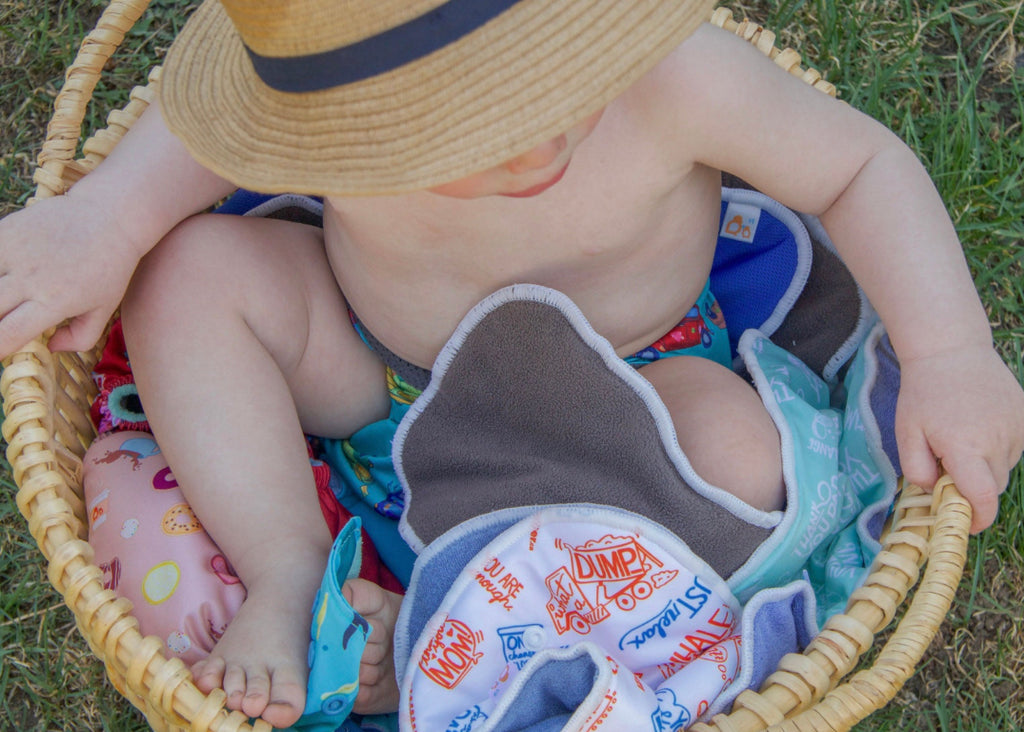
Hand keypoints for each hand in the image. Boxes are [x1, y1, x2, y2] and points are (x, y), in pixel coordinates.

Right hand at [0, 191, 143, 358]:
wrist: (109, 216)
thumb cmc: (110, 268)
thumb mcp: (104, 309)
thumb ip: (80, 337)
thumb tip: (49, 347)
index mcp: (54, 301)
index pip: (7, 334)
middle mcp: (29, 278)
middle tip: (6, 319)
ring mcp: (13, 251)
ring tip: (7, 299)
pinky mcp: (5, 230)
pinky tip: (2, 278)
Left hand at [895, 345, 1023, 532]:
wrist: (951, 351)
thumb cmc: (923, 393)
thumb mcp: (906, 432)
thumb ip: (917, 469)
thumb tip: (932, 492)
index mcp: (965, 448)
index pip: (983, 498)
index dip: (976, 518)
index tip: (964, 524)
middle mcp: (998, 442)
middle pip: (993, 487)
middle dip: (973, 490)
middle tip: (948, 471)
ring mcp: (1017, 429)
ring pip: (1004, 468)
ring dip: (985, 467)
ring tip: (960, 438)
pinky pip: (1014, 448)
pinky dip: (997, 448)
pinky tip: (977, 427)